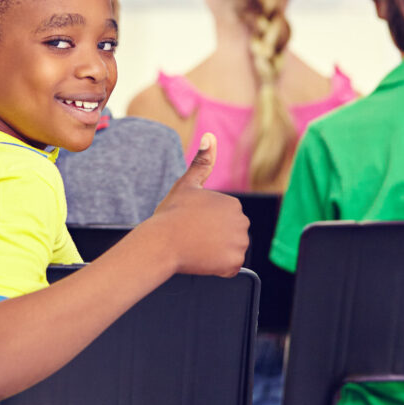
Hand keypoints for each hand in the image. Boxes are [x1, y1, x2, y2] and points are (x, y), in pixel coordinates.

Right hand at [150, 133, 249, 277]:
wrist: (162, 242)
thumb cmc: (171, 214)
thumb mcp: (186, 185)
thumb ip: (202, 162)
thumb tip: (209, 137)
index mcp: (233, 203)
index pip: (225, 220)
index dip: (208, 224)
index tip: (193, 223)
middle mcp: (241, 221)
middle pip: (230, 235)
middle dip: (215, 238)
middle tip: (194, 236)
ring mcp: (239, 242)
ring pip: (230, 250)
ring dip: (216, 253)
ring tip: (197, 247)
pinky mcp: (234, 261)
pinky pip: (230, 267)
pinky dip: (218, 267)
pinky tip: (202, 259)